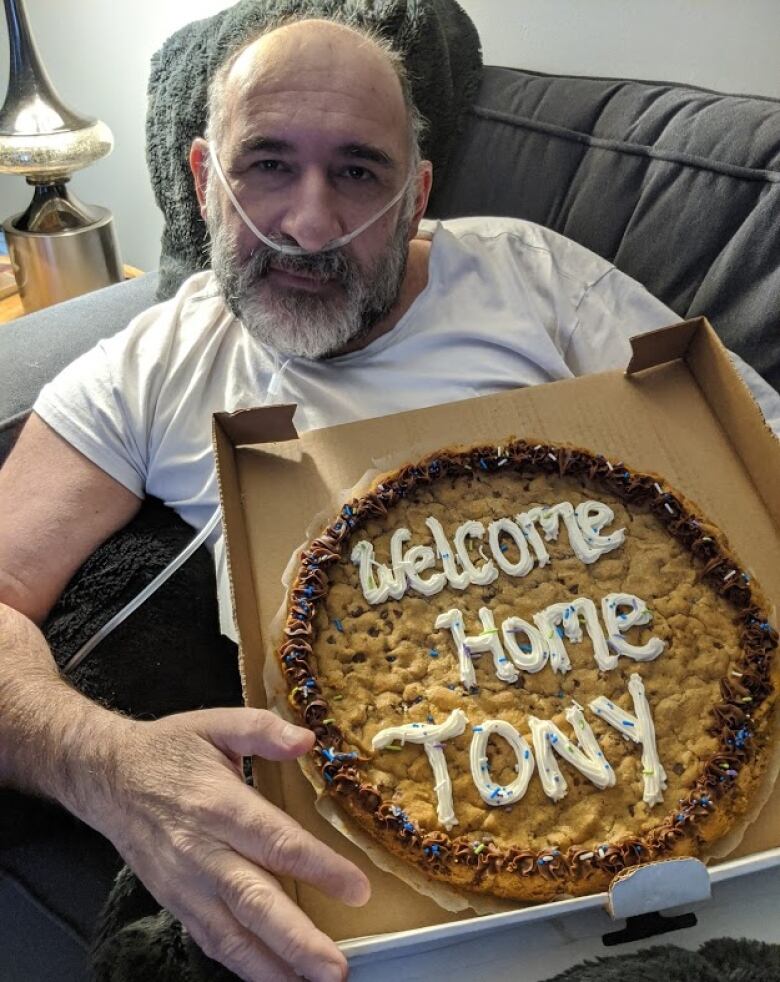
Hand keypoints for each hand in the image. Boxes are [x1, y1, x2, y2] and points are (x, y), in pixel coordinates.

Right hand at [98, 708, 369, 980]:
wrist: (108, 778)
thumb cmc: (169, 749)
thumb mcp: (215, 723)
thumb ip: (262, 729)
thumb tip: (308, 740)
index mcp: (219, 804)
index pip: (275, 841)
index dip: (318, 867)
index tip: (358, 889)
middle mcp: (202, 852)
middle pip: (254, 902)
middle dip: (297, 940)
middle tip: (336, 968)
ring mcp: (186, 885)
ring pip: (231, 935)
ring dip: (273, 967)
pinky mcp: (176, 903)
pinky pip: (212, 941)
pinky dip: (243, 966)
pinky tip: (275, 979)